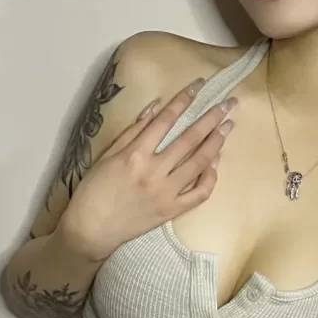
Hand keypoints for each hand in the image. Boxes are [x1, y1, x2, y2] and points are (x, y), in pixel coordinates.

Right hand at [58, 78, 236, 262]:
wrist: (90, 231)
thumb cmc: (93, 191)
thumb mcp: (106, 155)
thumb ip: (132, 131)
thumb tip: (155, 107)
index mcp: (135, 154)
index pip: (166, 120)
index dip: (184, 100)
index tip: (198, 86)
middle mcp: (154, 171)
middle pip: (189, 139)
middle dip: (210, 118)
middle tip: (228, 103)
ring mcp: (166, 192)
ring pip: (199, 162)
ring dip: (216, 142)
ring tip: (227, 126)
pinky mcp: (172, 210)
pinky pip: (199, 193)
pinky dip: (210, 177)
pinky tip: (215, 163)